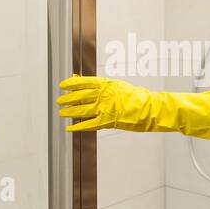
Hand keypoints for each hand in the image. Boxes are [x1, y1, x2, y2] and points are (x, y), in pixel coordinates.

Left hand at [57, 74, 209, 138]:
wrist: (150, 108)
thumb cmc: (135, 96)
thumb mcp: (117, 86)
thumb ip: (100, 85)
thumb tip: (82, 80)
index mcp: (107, 84)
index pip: (84, 82)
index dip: (71, 84)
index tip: (62, 85)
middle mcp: (104, 95)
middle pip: (80, 96)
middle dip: (68, 99)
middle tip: (59, 100)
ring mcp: (105, 108)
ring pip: (82, 110)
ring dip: (70, 111)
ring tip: (61, 113)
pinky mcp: (108, 121)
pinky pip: (89, 124)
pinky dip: (78, 127)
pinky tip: (70, 128)